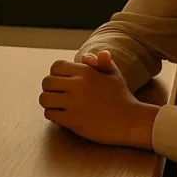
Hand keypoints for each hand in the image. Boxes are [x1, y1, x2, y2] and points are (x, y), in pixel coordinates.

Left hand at [38, 51, 158, 149]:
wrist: (131, 121)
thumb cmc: (122, 97)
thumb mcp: (113, 75)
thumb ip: (100, 63)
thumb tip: (86, 56)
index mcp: (85, 72)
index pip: (56, 67)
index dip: (56, 74)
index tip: (62, 82)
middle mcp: (77, 85)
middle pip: (47, 82)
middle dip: (50, 88)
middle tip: (57, 95)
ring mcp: (73, 103)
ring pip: (45, 98)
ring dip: (48, 102)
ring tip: (57, 106)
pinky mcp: (72, 119)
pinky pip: (50, 114)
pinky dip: (52, 116)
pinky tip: (61, 116)